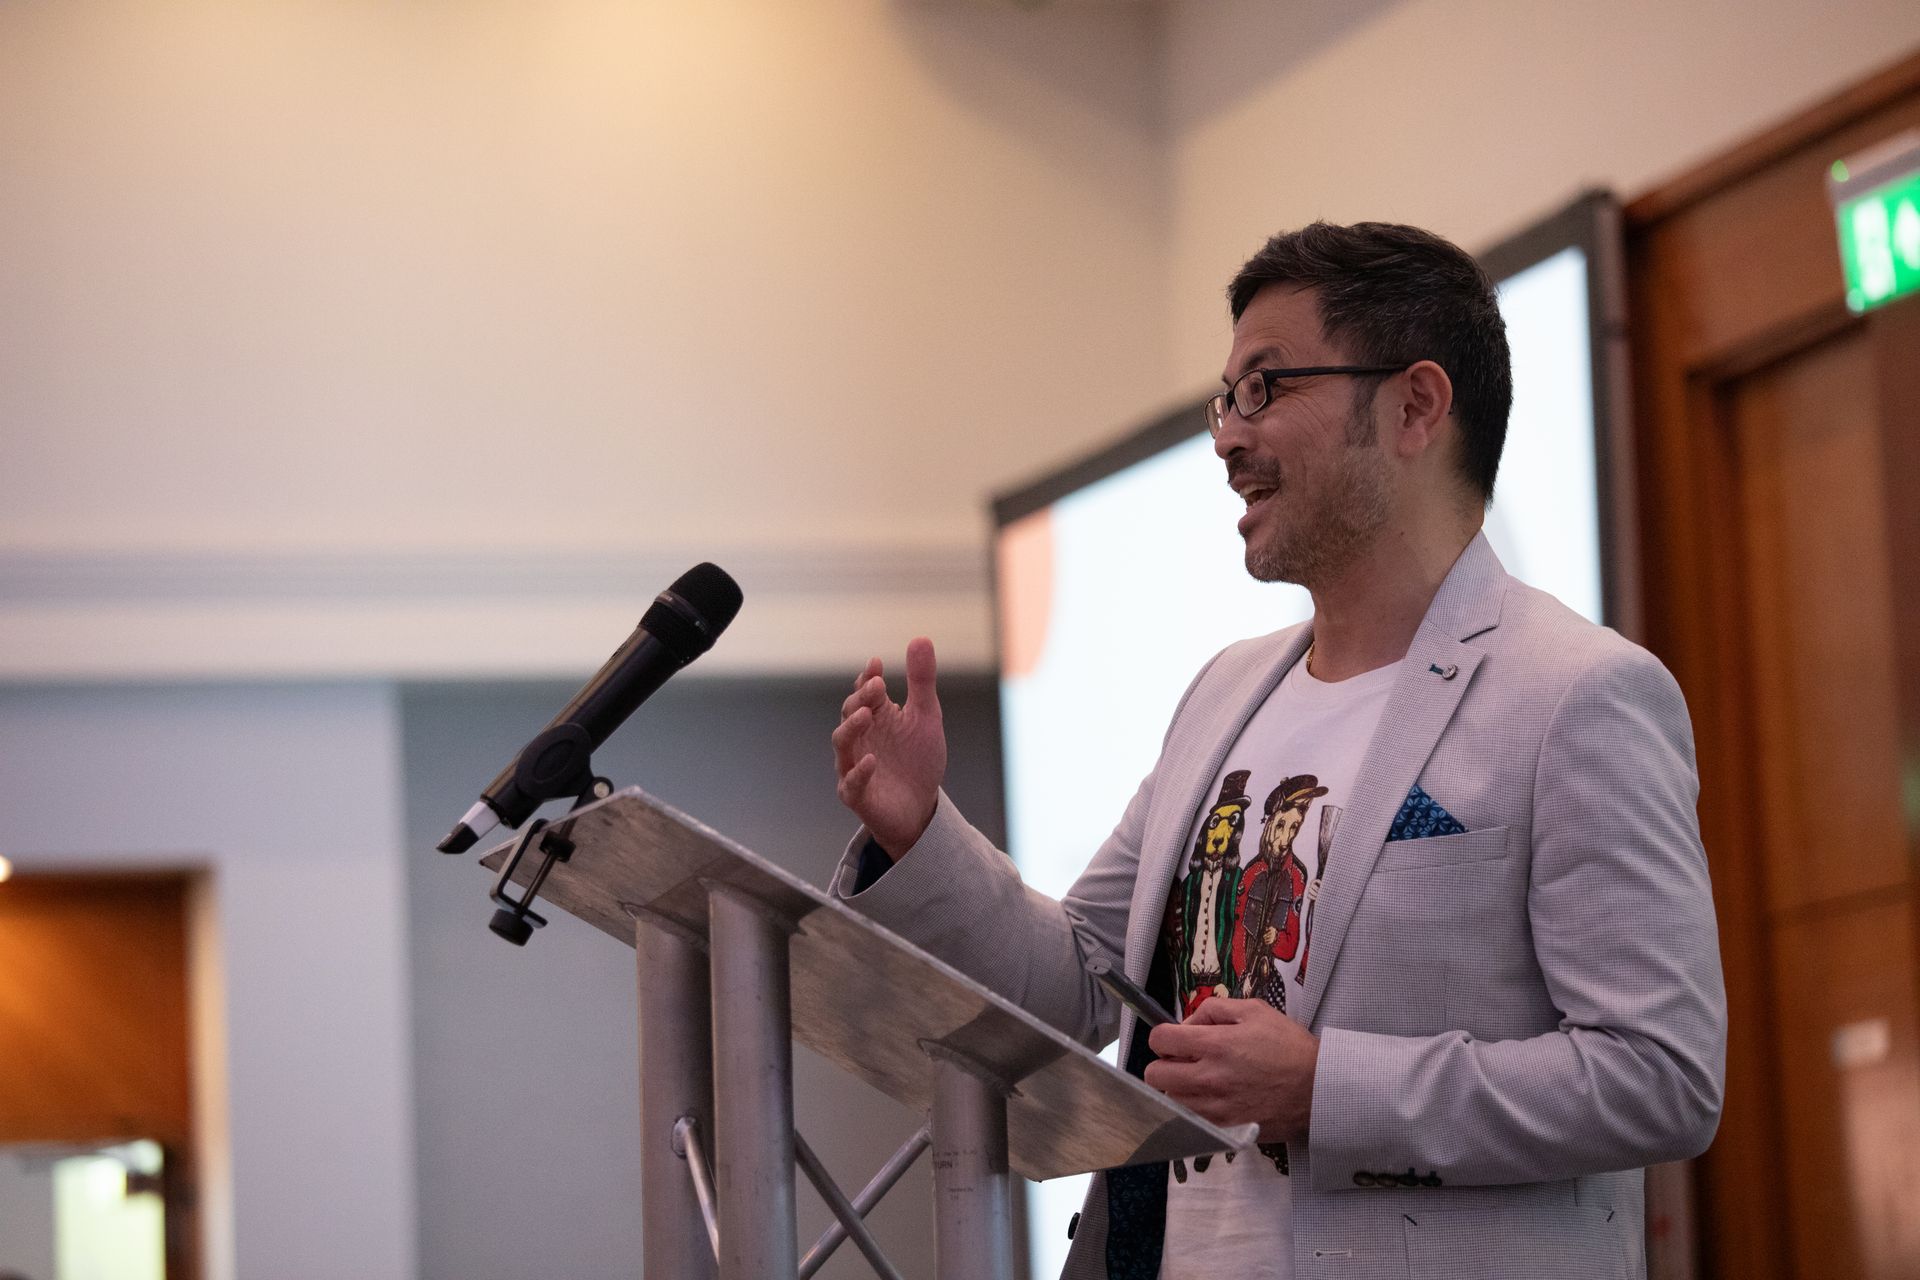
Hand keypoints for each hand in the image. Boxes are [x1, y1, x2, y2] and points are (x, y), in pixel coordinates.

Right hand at [832, 637, 946, 858]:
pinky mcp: (857, 796)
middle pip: (850, 713)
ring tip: (867, 715)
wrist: (920, 807)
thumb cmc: (918, 759)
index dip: (868, 678)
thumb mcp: (926, 717)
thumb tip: (921, 637)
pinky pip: (851, 783)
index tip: (877, 665)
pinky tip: (872, 761)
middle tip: (877, 686)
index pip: (864, 692)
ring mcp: (853, 766)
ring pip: (842, 744)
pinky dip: (859, 772)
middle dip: (861, 699)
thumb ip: (921, 681)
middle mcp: (859, 739)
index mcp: (875, 717)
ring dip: (852, 728)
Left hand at [1144, 997, 1317, 1141]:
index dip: (1164, 1035)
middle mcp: (1208, 1078)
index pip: (1160, 1040)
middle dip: (1164, 1063)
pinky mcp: (1224, 1129)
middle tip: (1184, 1060)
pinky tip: (1212, 1099)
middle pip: (1154, 1074)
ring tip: (1199, 1080)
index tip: (1176, 1038)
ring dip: (1177, 1087)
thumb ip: (1215, 1009)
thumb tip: (1188, 1023)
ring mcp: (1215, 1108)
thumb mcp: (1255, 1010)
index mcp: (1215, 1045)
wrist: (1319, 1088)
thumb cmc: (1289, 1046)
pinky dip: (1193, 1109)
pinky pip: (1190, 1120)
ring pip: (1169, 1100)